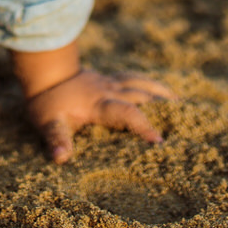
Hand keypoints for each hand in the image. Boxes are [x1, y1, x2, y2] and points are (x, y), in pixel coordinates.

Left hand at [27, 67, 175, 161]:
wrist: (42, 69)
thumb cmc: (46, 101)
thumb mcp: (48, 123)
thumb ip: (57, 139)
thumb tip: (61, 158)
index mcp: (99, 104)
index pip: (127, 113)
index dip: (143, 126)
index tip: (159, 141)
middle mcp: (109, 91)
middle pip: (141, 95)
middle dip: (162, 107)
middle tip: (185, 119)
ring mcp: (110, 83)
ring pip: (140, 83)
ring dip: (159, 91)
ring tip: (179, 102)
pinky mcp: (108, 79)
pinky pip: (133, 78)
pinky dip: (148, 83)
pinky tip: (158, 88)